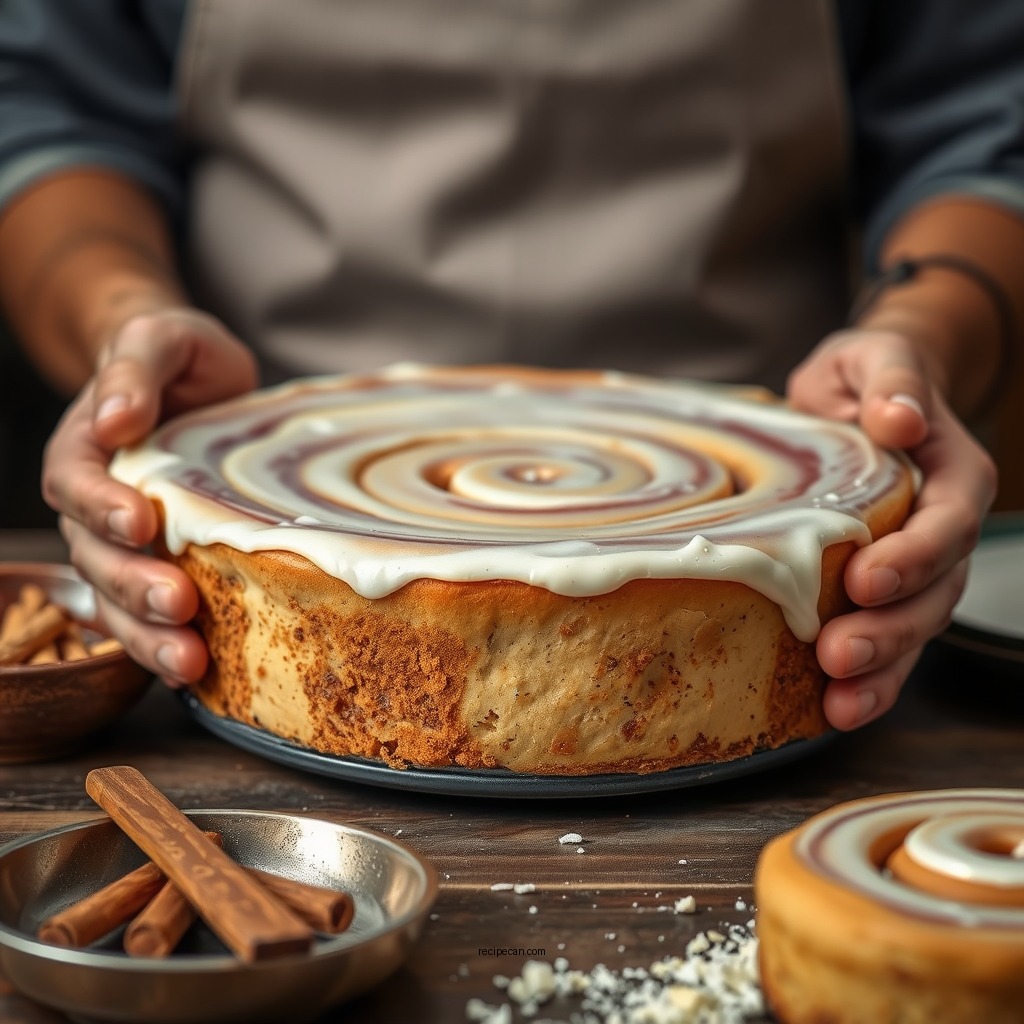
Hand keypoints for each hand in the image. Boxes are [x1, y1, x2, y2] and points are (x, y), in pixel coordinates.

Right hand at [42, 309, 258, 684]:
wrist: (193, 381)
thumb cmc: (174, 356)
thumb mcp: (159, 338)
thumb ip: (135, 368)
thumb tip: (118, 416)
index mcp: (85, 452)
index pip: (78, 485)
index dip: (103, 507)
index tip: (139, 522)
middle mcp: (96, 507)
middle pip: (97, 556)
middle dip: (134, 585)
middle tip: (178, 605)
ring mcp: (125, 544)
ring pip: (118, 599)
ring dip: (149, 634)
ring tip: (189, 662)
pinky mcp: (161, 565)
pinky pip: (151, 614)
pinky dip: (166, 643)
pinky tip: (197, 672)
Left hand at [787, 326, 997, 730]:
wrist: (865, 399)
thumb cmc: (867, 377)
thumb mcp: (875, 359)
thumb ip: (892, 381)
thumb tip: (901, 417)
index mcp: (953, 477)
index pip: (947, 525)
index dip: (913, 556)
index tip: (865, 579)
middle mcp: (944, 533)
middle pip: (935, 592)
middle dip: (891, 630)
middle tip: (838, 655)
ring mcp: (918, 569)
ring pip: (916, 630)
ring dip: (882, 671)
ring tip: (838, 704)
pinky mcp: (885, 592)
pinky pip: (888, 641)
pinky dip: (869, 679)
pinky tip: (830, 711)